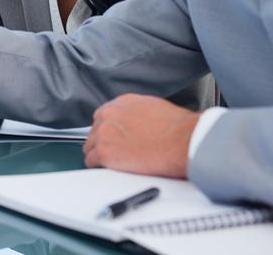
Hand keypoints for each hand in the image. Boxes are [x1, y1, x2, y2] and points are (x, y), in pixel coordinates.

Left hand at [83, 94, 199, 177]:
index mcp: (121, 103)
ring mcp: (104, 133)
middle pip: (94, 131)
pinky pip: (91, 161)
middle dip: (103, 141)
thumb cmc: (176, 127)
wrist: (182, 141)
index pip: (101, 115)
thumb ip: (135, 111)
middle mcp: (109, 115)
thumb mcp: (153, 107)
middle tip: (114, 151)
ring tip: (113, 161)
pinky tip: (109, 168)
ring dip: (99, 153)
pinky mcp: (104, 152)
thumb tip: (134, 120)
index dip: (106, 128)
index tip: (111, 136)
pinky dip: (98, 165)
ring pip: (90, 146)